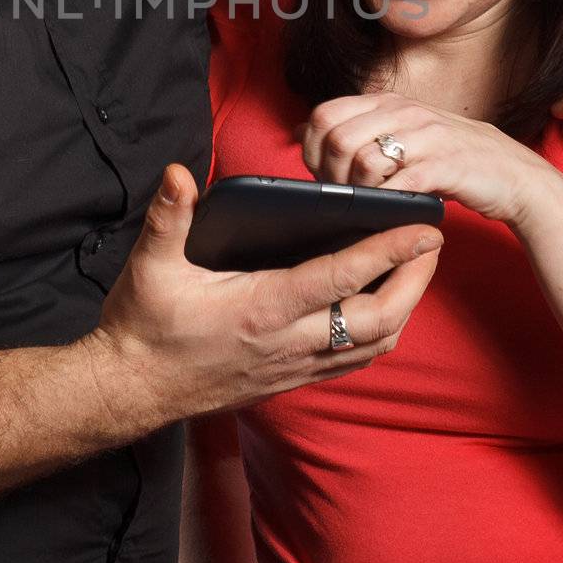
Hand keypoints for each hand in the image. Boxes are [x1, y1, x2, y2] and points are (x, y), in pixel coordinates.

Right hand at [87, 163, 443, 426]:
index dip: (388, 251)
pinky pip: (351, 362)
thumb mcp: (150, 265)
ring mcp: (292, 367)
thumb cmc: (143, 325)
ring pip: (372, 347)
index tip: (423, 229)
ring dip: (403, 310)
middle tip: (432, 247)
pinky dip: (378, 335)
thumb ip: (168, 216)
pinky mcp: (289, 381)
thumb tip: (180, 173)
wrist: (130, 389)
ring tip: (416, 272)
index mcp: (261, 308)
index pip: (341, 278)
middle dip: (414, 283)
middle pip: (377, 321)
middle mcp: (286, 343)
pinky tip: (379, 308)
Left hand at [298, 94, 549, 227]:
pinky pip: (397, 184)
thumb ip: (355, 131)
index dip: (312, 150)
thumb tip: (300, 132)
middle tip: (343, 197)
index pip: (324, 114)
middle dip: (330, 175)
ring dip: (357, 191)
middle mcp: (404, 111)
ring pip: (362, 160)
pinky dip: (385, 203)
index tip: (323, 176)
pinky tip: (390, 211)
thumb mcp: (400, 134)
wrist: (513, 175)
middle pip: (337, 138)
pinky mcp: (444, 164)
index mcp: (388, 102)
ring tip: (369, 203)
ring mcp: (425, 135)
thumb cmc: (450, 160)